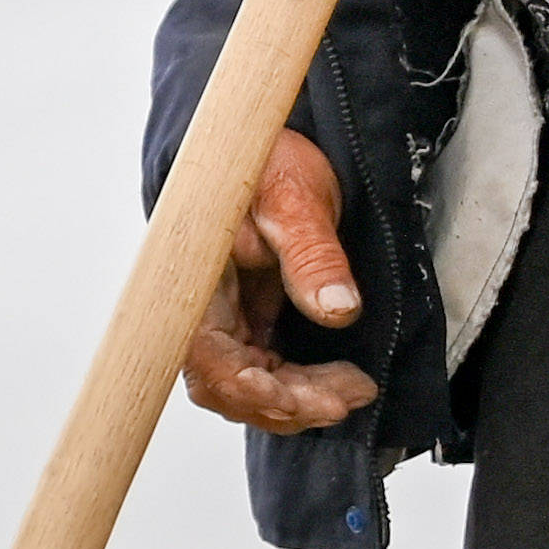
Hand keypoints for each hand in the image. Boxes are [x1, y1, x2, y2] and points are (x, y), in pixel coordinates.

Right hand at [177, 132, 376, 435]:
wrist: (269, 146)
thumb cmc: (266, 158)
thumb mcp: (296, 198)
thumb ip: (313, 255)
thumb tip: (336, 308)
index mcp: (194, 277)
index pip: (203, 354)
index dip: (240, 385)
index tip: (287, 394)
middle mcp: (202, 308)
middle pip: (227, 384)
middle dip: (285, 402)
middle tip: (345, 397)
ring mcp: (226, 320)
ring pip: (249, 388)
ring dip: (298, 401)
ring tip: (353, 390)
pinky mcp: (249, 324)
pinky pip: (267, 372)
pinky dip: (302, 387)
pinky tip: (340, 383)